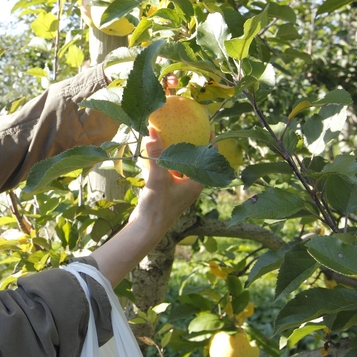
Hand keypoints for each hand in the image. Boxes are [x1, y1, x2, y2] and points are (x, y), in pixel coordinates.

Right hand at [90, 129, 202, 286]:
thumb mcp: (157, 179)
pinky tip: (154, 151)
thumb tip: (153, 133)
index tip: (210, 127)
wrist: (145, 229)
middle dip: (192, 144)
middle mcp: (190, 185)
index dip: (211, 143)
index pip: (209, 159)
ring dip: (177, 152)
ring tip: (172, 135)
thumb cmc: (157, 207)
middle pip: (195, 160)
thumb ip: (156, 156)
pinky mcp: (167, 190)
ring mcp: (179, 188)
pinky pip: (169, 171)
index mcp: (196, 183)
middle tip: (189, 126)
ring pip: (181, 165)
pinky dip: (165, 161)